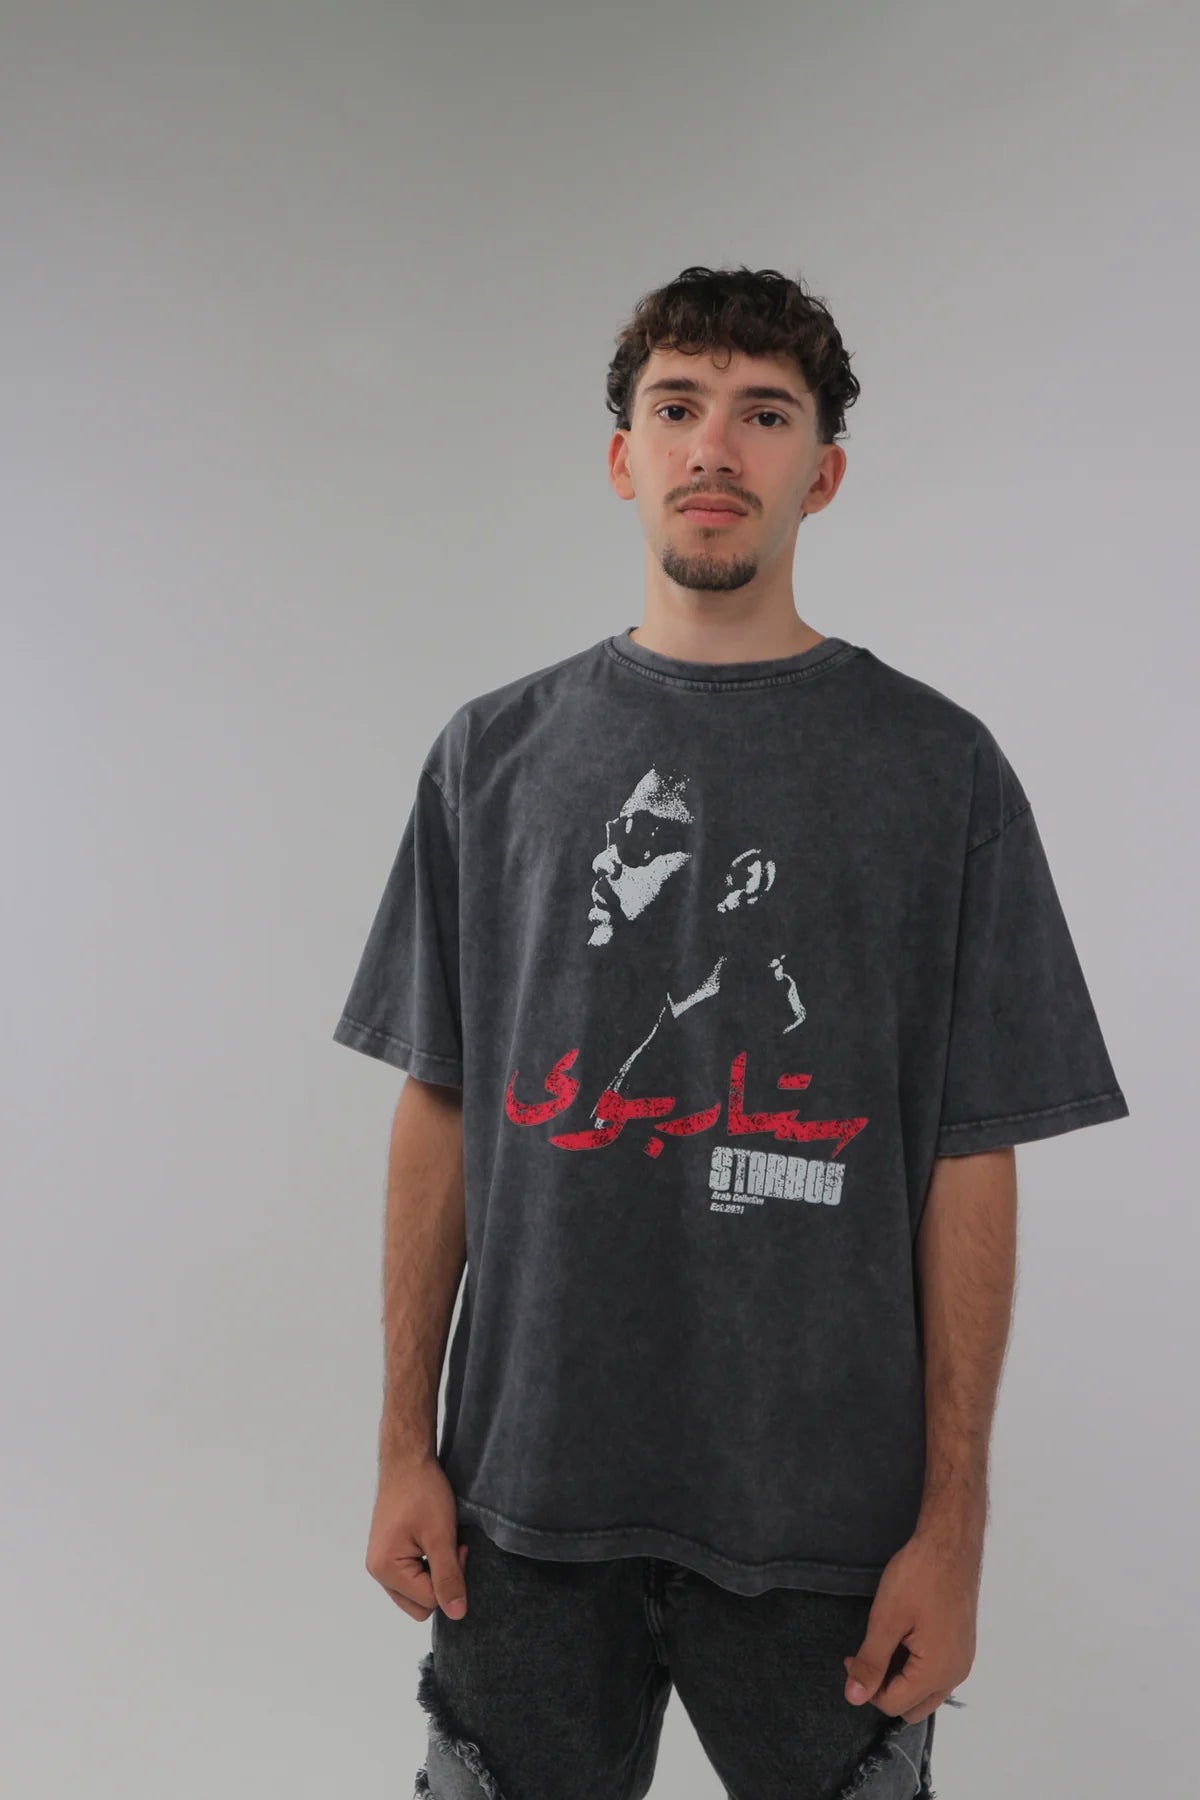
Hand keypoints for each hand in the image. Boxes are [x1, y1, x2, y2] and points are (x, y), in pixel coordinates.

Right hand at [364, 1455, 469, 1622]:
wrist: (407, 1460)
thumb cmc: (422, 1492)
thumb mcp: (441, 1536)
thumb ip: (449, 1577)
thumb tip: (457, 1615)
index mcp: (386, 1570)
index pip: (430, 1602)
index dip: (453, 1579)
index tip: (459, 1548)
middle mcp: (378, 1572)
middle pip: (420, 1605)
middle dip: (441, 1581)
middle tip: (451, 1548)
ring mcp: (380, 1563)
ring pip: (416, 1593)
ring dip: (434, 1574)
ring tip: (440, 1543)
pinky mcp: (387, 1554)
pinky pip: (410, 1578)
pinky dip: (426, 1566)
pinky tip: (431, 1541)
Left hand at [841, 1529, 978, 1723]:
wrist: (950, 1543)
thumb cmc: (919, 1576)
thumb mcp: (886, 1619)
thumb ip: (870, 1662)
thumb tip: (853, 1697)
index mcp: (937, 1672)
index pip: (893, 1705)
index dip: (865, 1687)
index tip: (850, 1657)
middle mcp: (955, 1674)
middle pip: (912, 1707)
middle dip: (884, 1689)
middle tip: (867, 1655)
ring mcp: (962, 1660)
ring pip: (925, 1693)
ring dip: (900, 1679)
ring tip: (884, 1643)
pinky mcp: (961, 1646)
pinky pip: (936, 1673)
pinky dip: (915, 1667)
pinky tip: (903, 1637)